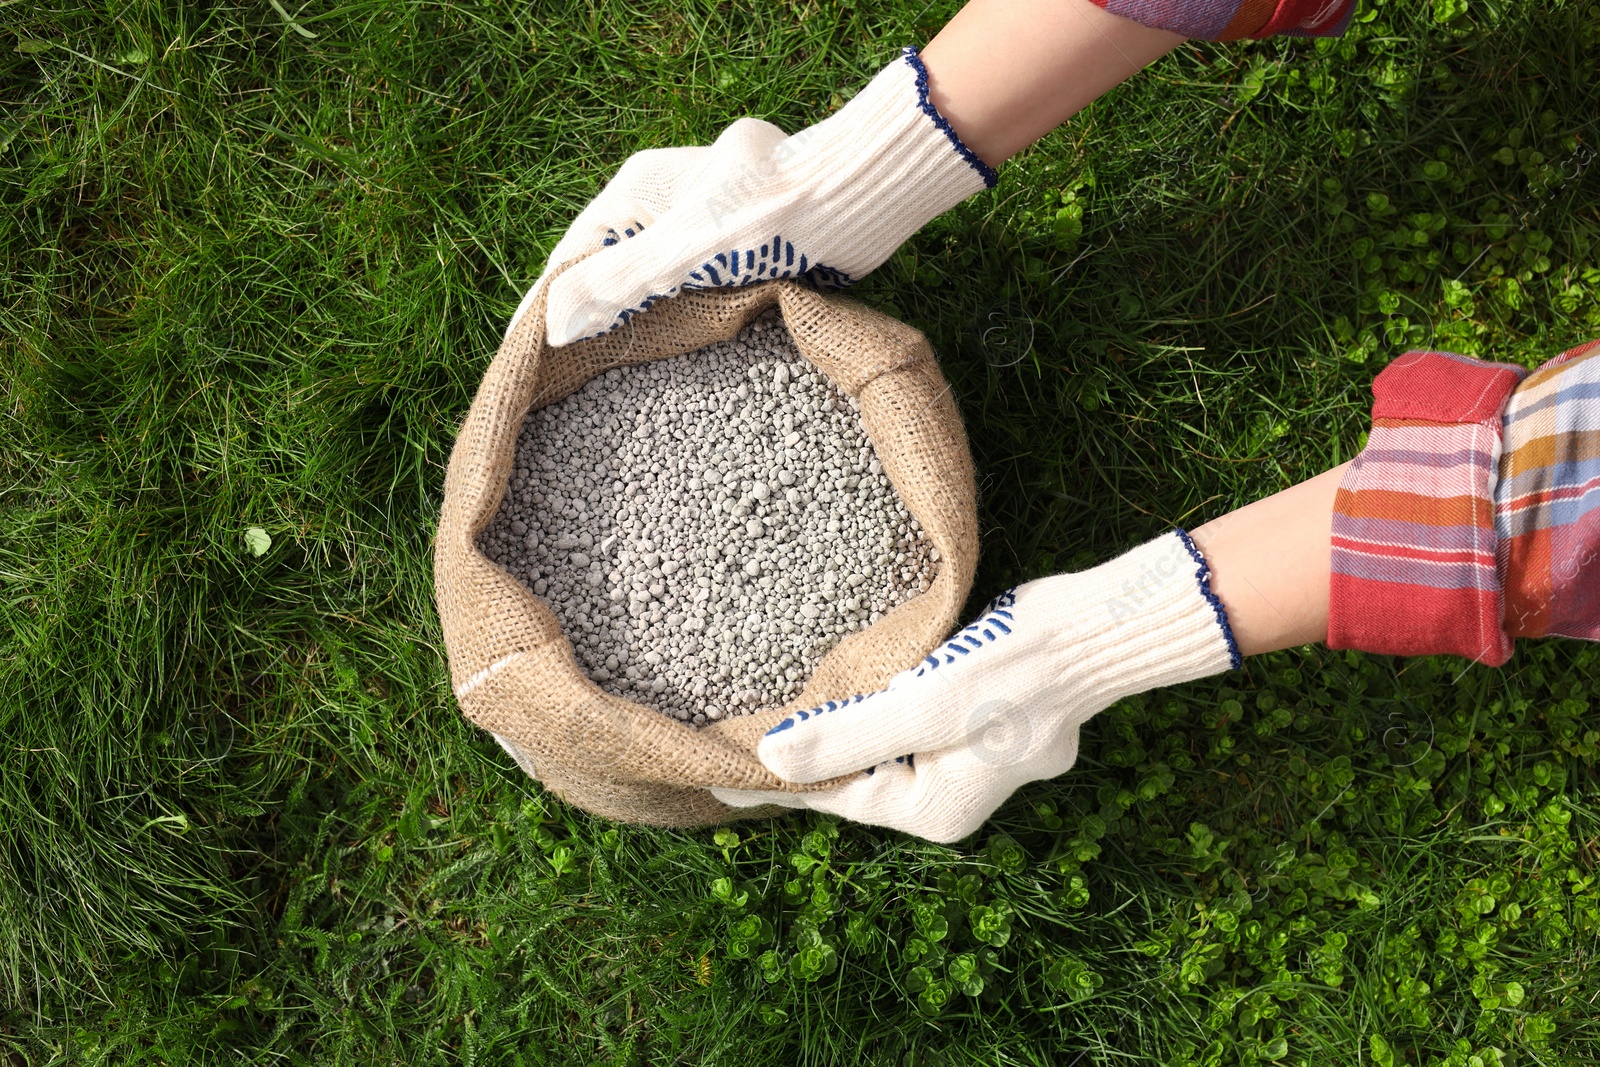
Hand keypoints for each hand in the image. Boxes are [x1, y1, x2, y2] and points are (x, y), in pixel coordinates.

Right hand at [533, 48, 995, 346]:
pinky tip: (668, 348)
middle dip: (583, 313)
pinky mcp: (735, 243)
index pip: (573, 256)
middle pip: (607, 265)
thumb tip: (554, 323)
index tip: (525, 353)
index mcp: (638, 193)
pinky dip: (669, 316)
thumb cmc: (768, 216)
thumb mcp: (682, 249)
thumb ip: (618, 280)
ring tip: (602, 370)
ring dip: (626, 318)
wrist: (853, 197)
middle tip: (559, 373)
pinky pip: (686, 285)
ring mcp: (699, 221)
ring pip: (646, 277)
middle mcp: (662, 203)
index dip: (547, 305)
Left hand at [711, 531, 1240, 841]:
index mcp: (934, 809)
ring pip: (882, 752)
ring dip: (838, 733)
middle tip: (736, 742)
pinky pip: (907, 728)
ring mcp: (967, 765)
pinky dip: (873, 711)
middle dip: (806, 760)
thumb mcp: (923, 705)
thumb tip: (771, 763)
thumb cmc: (1014, 672)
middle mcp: (949, 798)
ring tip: (776, 719)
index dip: (776, 782)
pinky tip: (845, 690)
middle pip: (858, 780)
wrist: (1094, 632)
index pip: (835, 796)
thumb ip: (847, 735)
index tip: (718, 774)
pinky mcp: (977, 728)